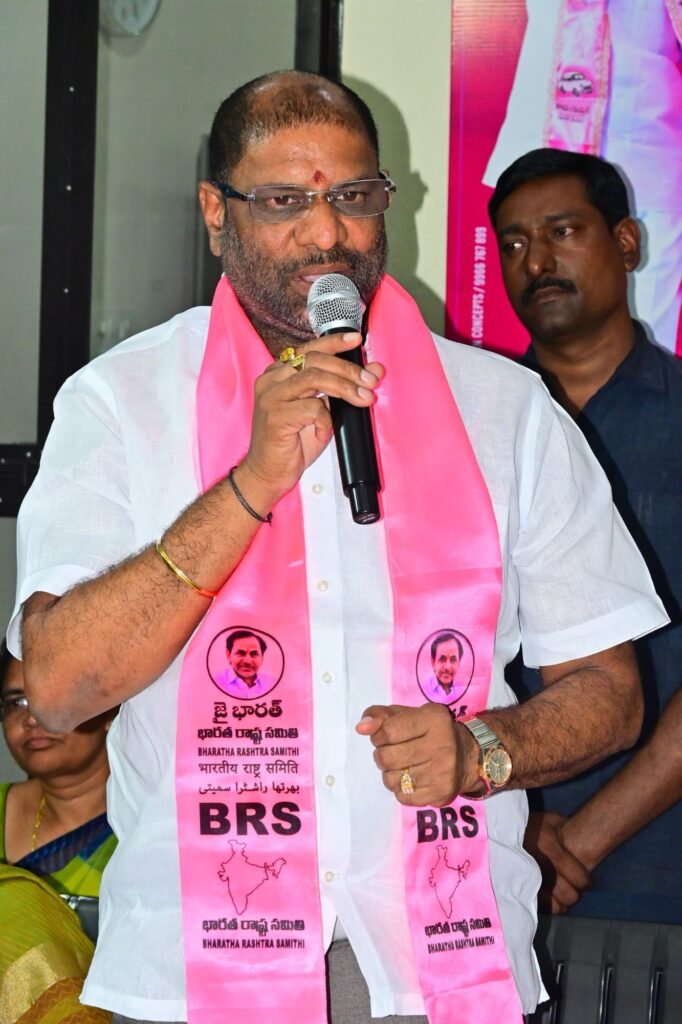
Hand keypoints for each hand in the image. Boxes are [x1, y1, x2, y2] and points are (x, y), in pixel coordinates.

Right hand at [239, 332, 383, 501]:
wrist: (268, 473)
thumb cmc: (292, 443)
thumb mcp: (323, 412)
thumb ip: (342, 390)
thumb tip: (374, 372)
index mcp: (278, 374)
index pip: (308, 349)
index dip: (333, 342)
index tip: (356, 339)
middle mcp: (271, 381)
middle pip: (314, 361)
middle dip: (348, 369)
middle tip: (370, 381)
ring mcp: (270, 397)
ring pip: (314, 378)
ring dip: (345, 387)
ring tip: (363, 398)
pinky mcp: (275, 416)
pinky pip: (312, 408)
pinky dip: (326, 420)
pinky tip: (324, 432)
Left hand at [355, 703, 480, 806]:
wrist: (467, 756)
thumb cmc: (430, 731)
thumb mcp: (408, 715)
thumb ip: (380, 716)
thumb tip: (361, 728)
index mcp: (433, 719)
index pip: (388, 731)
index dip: (378, 736)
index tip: (385, 736)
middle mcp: (441, 746)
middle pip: (387, 758)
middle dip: (382, 755)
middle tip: (392, 752)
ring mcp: (441, 773)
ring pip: (391, 780)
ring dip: (390, 773)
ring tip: (403, 766)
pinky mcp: (440, 794)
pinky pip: (402, 797)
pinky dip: (401, 789)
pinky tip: (412, 779)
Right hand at [524, 811, 592, 912]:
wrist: (499, 830)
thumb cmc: (532, 825)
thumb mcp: (551, 820)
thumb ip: (568, 831)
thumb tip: (589, 841)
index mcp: (548, 844)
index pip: (577, 875)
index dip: (585, 881)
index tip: (587, 882)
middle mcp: (537, 862)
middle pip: (567, 893)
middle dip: (575, 894)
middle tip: (576, 889)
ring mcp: (525, 877)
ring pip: (554, 904)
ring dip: (562, 902)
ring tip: (563, 895)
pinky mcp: (516, 887)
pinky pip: (539, 906)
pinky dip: (548, 906)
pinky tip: (550, 898)